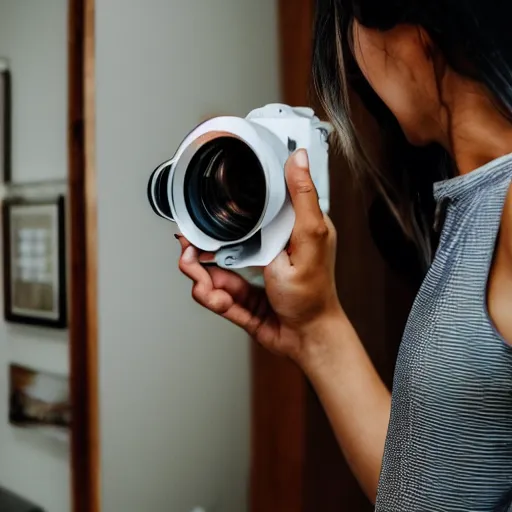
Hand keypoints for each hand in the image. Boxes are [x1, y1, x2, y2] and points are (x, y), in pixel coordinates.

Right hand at [177, 149, 343, 363]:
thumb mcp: (309, 237)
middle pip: (215, 245)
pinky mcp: (238, 299)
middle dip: (196, 252)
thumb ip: (301, 197)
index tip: (196, 220)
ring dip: (200, 278)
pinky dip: (210, 298)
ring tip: (205, 285)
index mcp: (275, 234)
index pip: (239, 216)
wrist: (307, 337)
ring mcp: (245, 278)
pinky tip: (215, 297)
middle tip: (189, 253)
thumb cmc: (313, 293)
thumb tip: (298, 155)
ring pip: (207, 272)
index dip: (214, 216)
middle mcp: (257, 254)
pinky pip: (213, 295)